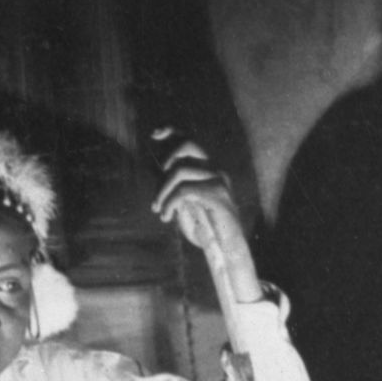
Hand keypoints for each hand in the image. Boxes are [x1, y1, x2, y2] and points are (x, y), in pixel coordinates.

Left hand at [150, 131, 259, 301]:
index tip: (154, 134)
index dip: (172, 131)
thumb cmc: (206, 228)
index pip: (190, 140)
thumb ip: (174, 186)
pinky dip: (169, 203)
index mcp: (208, 169)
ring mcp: (219, 180)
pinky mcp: (218, 195)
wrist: (227, 250)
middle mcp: (215, 169)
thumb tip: (155, 170)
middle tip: (158, 188)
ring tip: (158, 210)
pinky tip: (166, 217)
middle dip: (164, 162)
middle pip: (187, 144)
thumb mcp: (185, 203)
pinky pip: (184, 190)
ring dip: (161, 191)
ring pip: (180, 169)